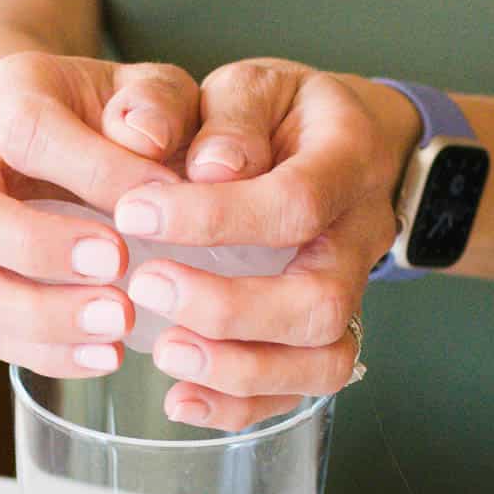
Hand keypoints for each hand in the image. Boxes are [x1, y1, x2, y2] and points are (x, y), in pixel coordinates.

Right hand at [0, 51, 200, 375]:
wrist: (109, 146)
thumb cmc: (137, 117)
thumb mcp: (160, 93)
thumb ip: (157, 105)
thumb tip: (143, 139)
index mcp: (7, 95)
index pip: (25, 129)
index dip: (92, 170)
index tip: (160, 202)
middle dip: (32, 245)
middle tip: (116, 264)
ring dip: (36, 315)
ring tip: (118, 323)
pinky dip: (48, 353)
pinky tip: (109, 353)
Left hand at [112, 59, 422, 428]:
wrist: (348, 143)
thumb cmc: (286, 115)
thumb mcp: (256, 86)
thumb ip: (230, 117)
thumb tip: (208, 169)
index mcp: (346, 161)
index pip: (295, 202)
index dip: (216, 217)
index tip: (134, 212)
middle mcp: (359, 236)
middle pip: (321, 302)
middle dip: (230, 310)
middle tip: (148, 288)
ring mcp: (351, 290)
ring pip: (324, 361)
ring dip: (240, 371)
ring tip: (165, 351)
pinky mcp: (325, 332)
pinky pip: (302, 390)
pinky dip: (241, 407)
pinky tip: (179, 398)